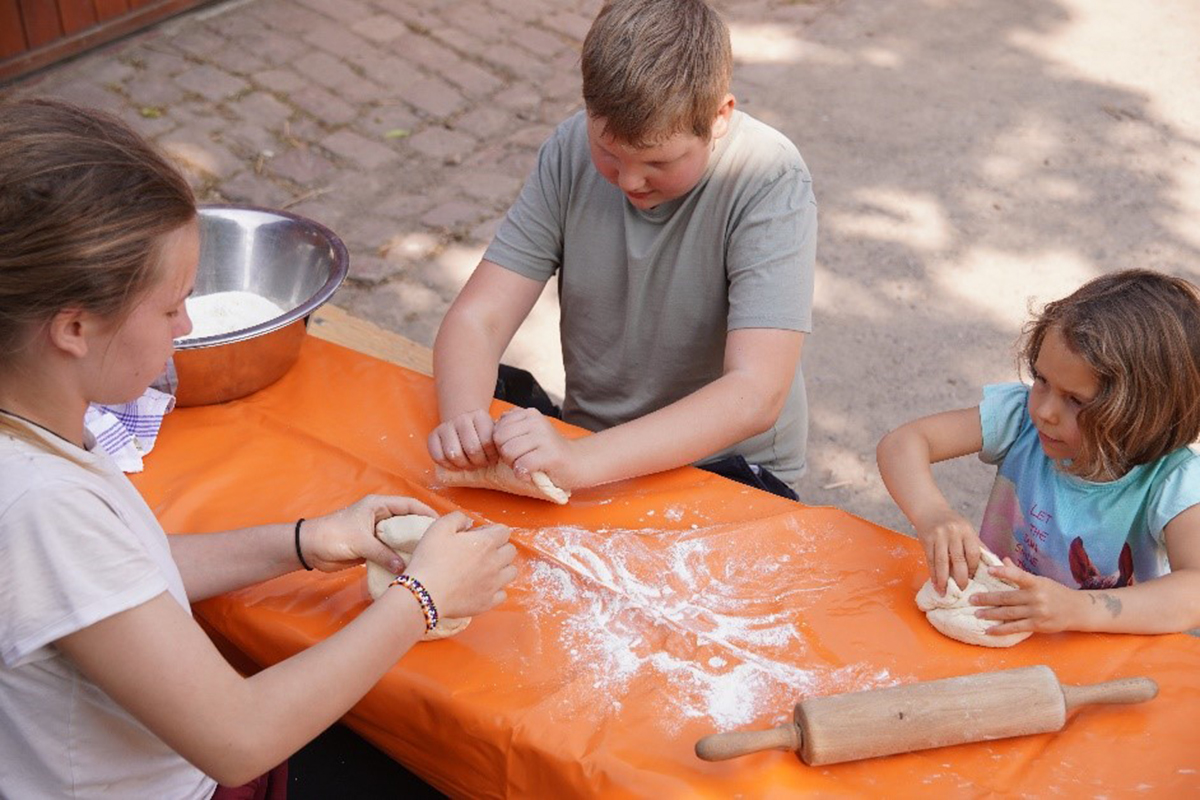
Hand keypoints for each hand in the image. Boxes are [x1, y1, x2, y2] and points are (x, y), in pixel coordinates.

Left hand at [300, 495, 437, 572]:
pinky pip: (391, 551)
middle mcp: (380, 517)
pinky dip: (399, 558)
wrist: (310, 548)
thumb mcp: (360, 542)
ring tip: (428, 557)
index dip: (426, 512)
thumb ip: (383, 553)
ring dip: (410, 546)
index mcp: (379, 505)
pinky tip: (410, 566)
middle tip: (439, 544)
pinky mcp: (372, 547)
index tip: (441, 525)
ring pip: (400, 538)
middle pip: (408, 521)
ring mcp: (377, 533)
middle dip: (422, 531)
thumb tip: (404, 568)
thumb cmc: (334, 535)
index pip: (409, 505)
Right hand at [401, 511, 517, 618]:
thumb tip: (468, 521)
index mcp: (486, 542)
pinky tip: (482, 587)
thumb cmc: (430, 559)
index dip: (491, 530)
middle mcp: (495, 563)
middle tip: (481, 551)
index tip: (477, 535)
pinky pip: (503, 594)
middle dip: (499, 547)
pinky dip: (496, 589)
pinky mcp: (488, 602)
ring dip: (502, 568)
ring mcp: (494, 584)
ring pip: (511, 572)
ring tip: (485, 569)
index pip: (504, 531)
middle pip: (511, 551)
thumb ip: (458, 518)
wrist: (424, 594)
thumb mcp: (439, 527)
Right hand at [428, 410, 497, 469]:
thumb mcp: (493, 431)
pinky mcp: (433, 436)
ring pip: (454, 454)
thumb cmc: (481, 432)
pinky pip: (438, 456)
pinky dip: (447, 466)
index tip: (492, 460)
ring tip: (469, 465)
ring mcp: (446, 426)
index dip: (491, 456)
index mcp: (480, 416)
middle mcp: (462, 419)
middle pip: (472, 449)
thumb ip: (499, 440)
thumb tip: (506, 454)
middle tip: (480, 464)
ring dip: (463, 465)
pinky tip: (456, 465)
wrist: (461, 420)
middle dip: (478, 463)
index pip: (487, 441)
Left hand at [493, 407, 580, 487]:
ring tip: (527, 466)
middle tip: (520, 460)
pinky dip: (523, 474)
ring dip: (514, 465)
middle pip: (499, 440)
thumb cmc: (547, 451)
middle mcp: (536, 421)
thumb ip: (511, 426)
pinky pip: (522, 465)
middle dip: (505, 455)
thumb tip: (492, 425)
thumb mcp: (528, 432)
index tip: (517, 450)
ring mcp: (544, 437)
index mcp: (529, 414)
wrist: (577, 462)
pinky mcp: (550, 455)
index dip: (501, 444)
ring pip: (508, 452)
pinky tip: (531, 474)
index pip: (497, 428)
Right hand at [915, 509, 981, 593]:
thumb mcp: (967, 529)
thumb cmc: (951, 522)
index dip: (973, 568)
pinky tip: (936, 584)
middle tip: (963, 590)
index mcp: (966, 530)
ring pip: (942, 562)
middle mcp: (953, 533)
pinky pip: (931, 561)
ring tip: (946, 592)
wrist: (929, 510)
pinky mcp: (926, 541)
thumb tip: (991, 565)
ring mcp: (938, 537)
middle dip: (961, 577)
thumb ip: (977, 545)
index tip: (973, 579)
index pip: (973, 553)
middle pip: (958, 560)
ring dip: (943, 579)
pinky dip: (933, 574)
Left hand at [970, 558, 1083, 634]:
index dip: (1004, 572)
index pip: (1018, 575)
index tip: (989, 570)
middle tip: (971, 599)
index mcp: (1036, 582)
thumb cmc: (1056, 592)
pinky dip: (1001, 630)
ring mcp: (1037, 612)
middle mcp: (1036, 597)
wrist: (1077, 610)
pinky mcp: (1037, 625)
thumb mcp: (1040, 580)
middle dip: (987, 599)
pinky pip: (1016, 627)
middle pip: (1007, 598)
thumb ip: (1020, 573)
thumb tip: (1003, 560)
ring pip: (1009, 613)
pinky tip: (989, 630)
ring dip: (990, 614)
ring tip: (976, 613)